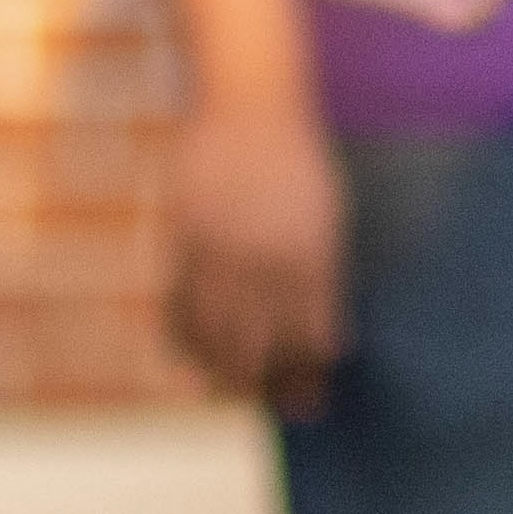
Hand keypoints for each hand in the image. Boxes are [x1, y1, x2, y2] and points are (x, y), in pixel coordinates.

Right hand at [164, 88, 346, 412]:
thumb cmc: (296, 162)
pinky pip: (178, 303)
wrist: (249, 103)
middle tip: (269, 410)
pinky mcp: (183, 237)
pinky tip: (189, 358)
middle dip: (265, 388)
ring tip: (228, 393)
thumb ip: (326, 280)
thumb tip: (334, 344)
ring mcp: (220, 248)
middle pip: (260, 346)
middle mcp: (265, 257)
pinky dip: (182, 337)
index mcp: (310, 253)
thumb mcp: (328, 216)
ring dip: (220, 371)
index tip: (309, 403)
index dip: (309, 376)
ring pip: (215, 333)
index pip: (310, 336)